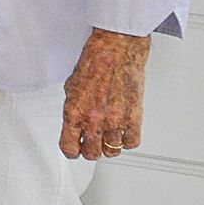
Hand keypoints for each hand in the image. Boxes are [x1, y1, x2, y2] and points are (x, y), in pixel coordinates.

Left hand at [60, 28, 151, 160]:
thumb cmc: (94, 63)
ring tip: (108, 134)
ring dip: (109, 145)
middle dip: (90, 149)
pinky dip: (127, 140)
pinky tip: (123, 130)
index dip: (71, 151)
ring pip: (112, 151)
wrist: (116, 51)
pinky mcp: (134, 117)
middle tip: (92, 142)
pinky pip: (131, 142)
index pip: (69, 148)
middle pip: (92, 154)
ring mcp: (115, 121)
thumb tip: (74, 125)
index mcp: (74, 112)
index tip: (74, 149)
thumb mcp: (71, 88)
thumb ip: (73, 110)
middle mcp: (94, 120)